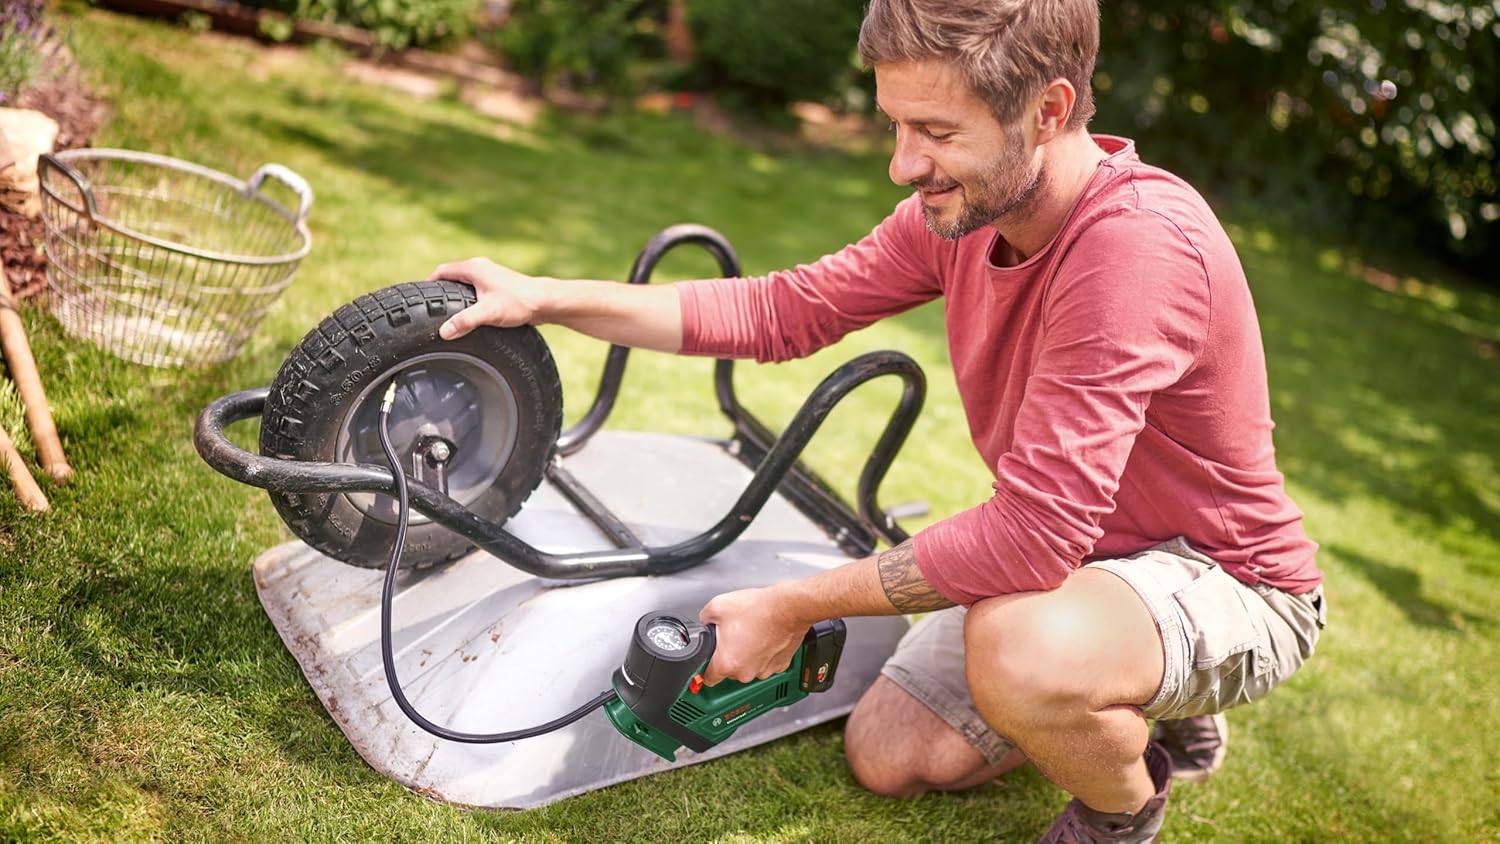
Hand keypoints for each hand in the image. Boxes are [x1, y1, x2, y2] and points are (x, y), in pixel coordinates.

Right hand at [428, 257, 554, 338]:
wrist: (545, 302)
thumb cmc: (519, 302)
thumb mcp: (488, 313)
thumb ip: (464, 321)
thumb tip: (443, 332)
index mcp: (473, 268)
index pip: (441, 271)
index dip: (428, 284)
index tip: (420, 299)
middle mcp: (480, 268)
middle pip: (451, 276)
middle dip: (440, 291)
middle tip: (431, 309)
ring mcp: (489, 275)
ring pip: (463, 283)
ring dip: (454, 295)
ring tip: (446, 313)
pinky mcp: (497, 285)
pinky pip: (474, 289)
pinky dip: (467, 299)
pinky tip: (468, 314)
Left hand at [698, 586, 809, 685]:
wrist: (788, 607)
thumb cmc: (758, 609)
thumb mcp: (718, 606)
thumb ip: (704, 618)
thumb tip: (704, 622)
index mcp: (727, 663)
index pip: (708, 679)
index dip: (705, 668)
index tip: (708, 663)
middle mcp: (746, 672)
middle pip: (730, 671)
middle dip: (729, 655)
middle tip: (733, 636)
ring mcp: (764, 671)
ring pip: (749, 667)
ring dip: (747, 655)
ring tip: (751, 633)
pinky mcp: (780, 665)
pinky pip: (765, 663)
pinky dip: (763, 653)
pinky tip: (763, 637)